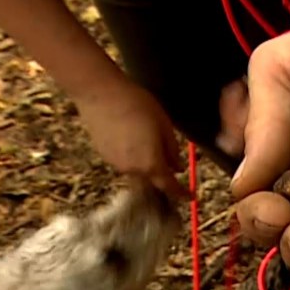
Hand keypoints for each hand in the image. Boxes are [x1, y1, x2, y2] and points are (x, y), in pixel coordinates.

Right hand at [75, 79, 186, 198]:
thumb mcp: (164, 125)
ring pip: (137, 173)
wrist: (99, 92)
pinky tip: (135, 142)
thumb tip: (178, 168)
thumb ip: (172, 150)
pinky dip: (134, 159)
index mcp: (150, 163)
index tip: (190, 196)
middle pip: (151, 182)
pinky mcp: (103, 154)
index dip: (181, 193)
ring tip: (152, 149)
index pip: (169, 187)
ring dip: (147, 168)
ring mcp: (115, 163)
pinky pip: (124, 163)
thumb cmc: (137, 104)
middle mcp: (131, 169)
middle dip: (163, 181)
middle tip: (173, 173)